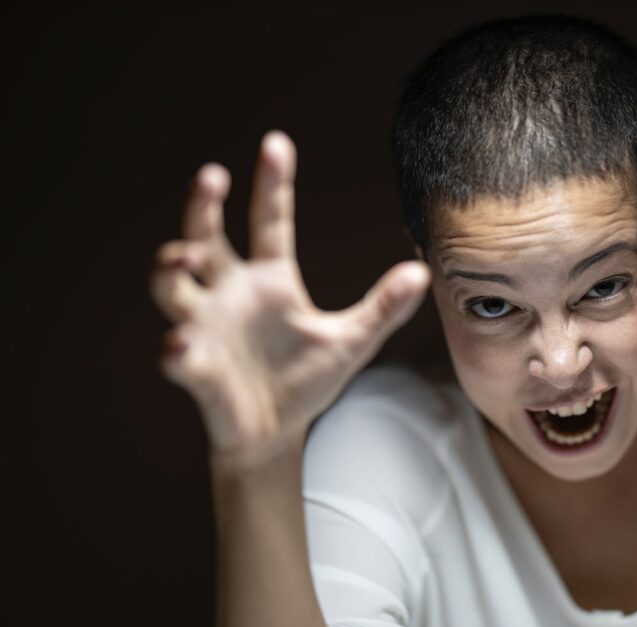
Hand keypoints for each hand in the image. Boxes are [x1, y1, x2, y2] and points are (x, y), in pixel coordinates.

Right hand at [151, 131, 430, 466]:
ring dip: (170, 269)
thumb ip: (384, 307)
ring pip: (172, 287)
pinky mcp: (195, 366)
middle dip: (202, 207)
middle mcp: (230, 292)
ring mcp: (207, 326)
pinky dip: (176, 349)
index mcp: (270, 279)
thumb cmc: (307, 379)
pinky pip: (177, 353)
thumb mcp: (352, 340)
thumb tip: (423, 271)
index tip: (277, 143)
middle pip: (205, 237)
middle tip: (212, 176)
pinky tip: (181, 345)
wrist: (277, 432)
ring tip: (184, 256)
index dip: (272, 184)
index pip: (269, 221)